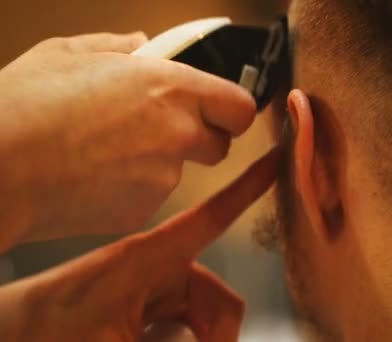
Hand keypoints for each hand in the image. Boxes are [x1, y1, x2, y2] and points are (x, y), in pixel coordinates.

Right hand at [0, 32, 256, 248]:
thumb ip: (119, 46)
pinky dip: (133, 188)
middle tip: (163, 129)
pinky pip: (150, 196)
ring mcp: (163, 177)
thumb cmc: (26, 104)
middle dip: (201, 137)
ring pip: (181, 172)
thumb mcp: (68, 53)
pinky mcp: (142, 210)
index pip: (241, 107)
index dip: (234, 110)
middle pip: (221, 145)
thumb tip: (142, 43)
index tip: (224, 111)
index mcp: (171, 88)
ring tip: (109, 150)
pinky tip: (96, 176)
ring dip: (160, 162)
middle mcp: (178, 134)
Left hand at [0, 147, 278, 341]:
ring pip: (201, 314)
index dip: (248, 187)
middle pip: (215, 295)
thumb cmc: (48, 327)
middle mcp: (158, 269)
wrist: (17, 335)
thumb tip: (220, 337)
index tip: (275, 158)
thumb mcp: (114, 341)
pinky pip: (182, 323)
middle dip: (216, 331)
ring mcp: (151, 290)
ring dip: (197, 338)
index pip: (212, 215)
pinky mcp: (144, 308)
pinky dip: (180, 338)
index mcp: (151, 257)